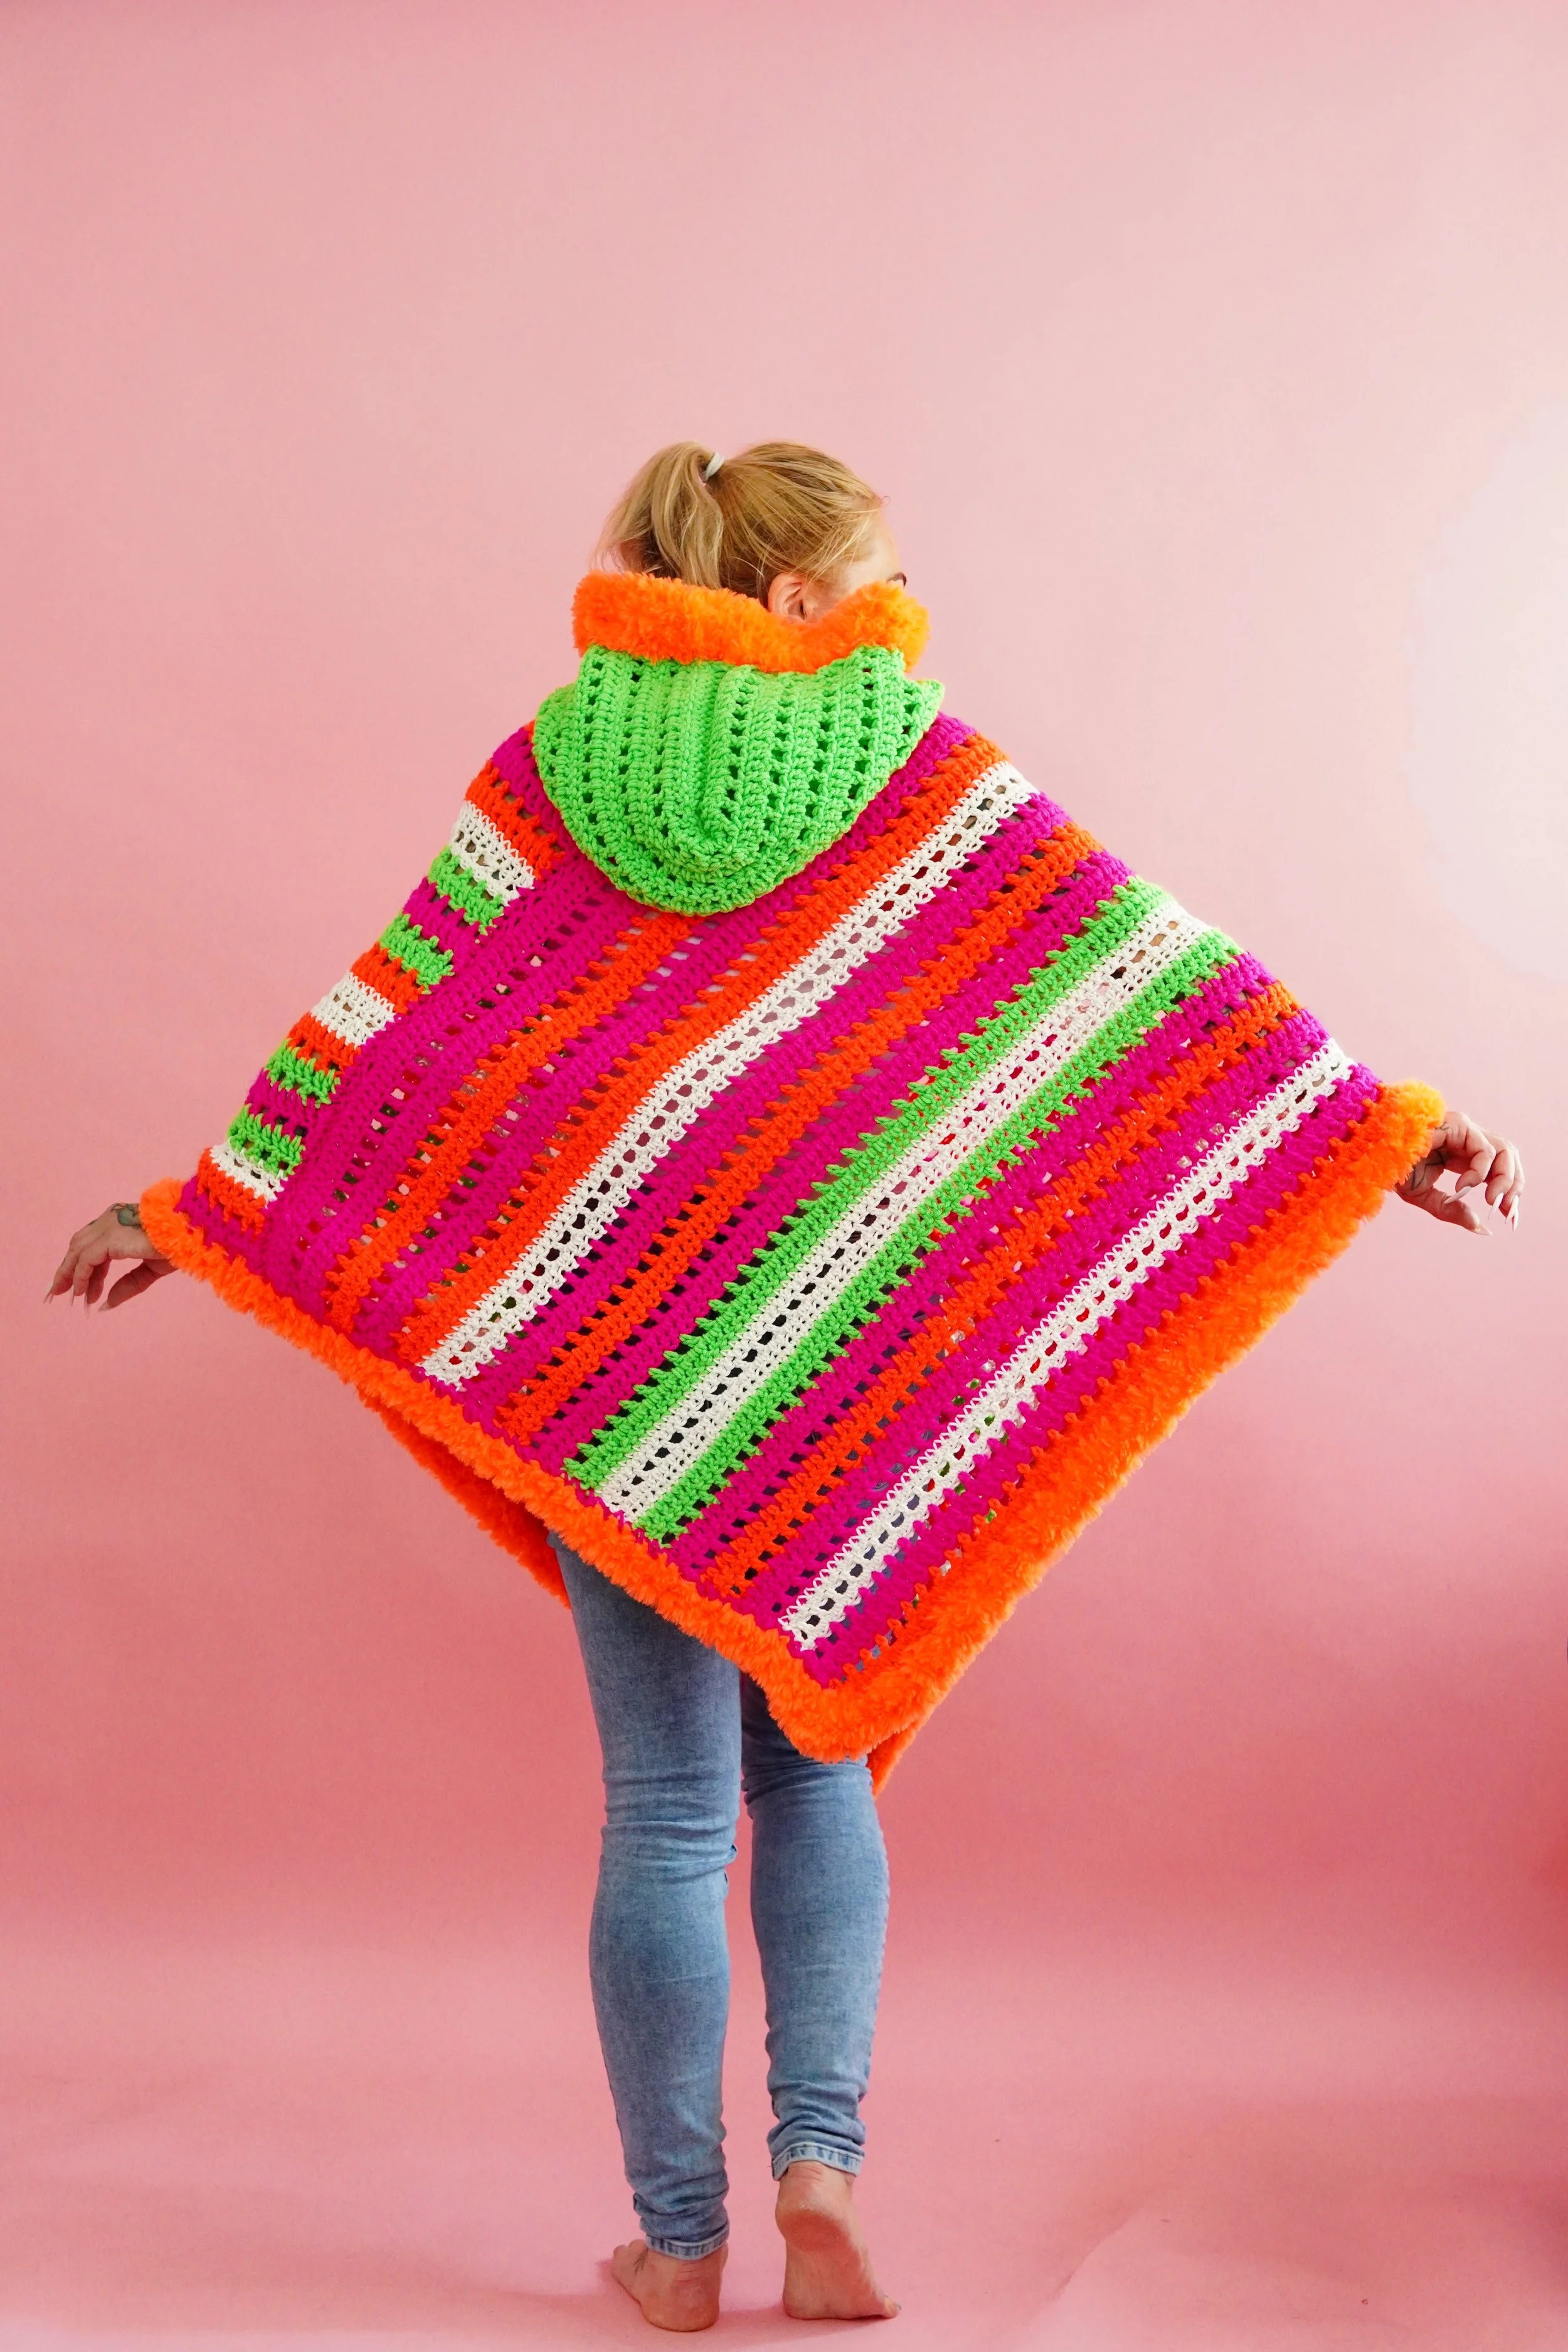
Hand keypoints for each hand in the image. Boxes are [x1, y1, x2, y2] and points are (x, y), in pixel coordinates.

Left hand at [49, 1201, 174, 1309]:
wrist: (189, 1236)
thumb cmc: (177, 1247)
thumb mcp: (149, 1270)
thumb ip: (128, 1284)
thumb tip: (106, 1304)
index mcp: (121, 1221)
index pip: (93, 1244)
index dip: (84, 1268)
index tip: (81, 1290)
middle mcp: (110, 1219)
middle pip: (79, 1245)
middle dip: (68, 1269)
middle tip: (60, 1292)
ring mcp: (108, 1226)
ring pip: (78, 1250)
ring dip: (69, 1274)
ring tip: (68, 1296)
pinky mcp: (109, 1237)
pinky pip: (86, 1260)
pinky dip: (81, 1276)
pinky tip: (81, 1292)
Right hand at [1396, 1109, 1522, 1234]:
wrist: (1369, 1156)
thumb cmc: (1392, 1171)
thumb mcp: (1425, 1197)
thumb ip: (1452, 1210)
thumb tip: (1482, 1228)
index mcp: (1462, 1154)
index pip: (1498, 1169)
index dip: (1508, 1192)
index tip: (1508, 1217)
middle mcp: (1467, 1139)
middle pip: (1509, 1157)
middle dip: (1514, 1184)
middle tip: (1506, 1212)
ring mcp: (1464, 1129)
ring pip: (1505, 1150)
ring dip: (1506, 1179)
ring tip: (1492, 1201)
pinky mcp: (1459, 1125)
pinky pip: (1484, 1150)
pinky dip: (1480, 1172)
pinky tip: (1464, 1187)